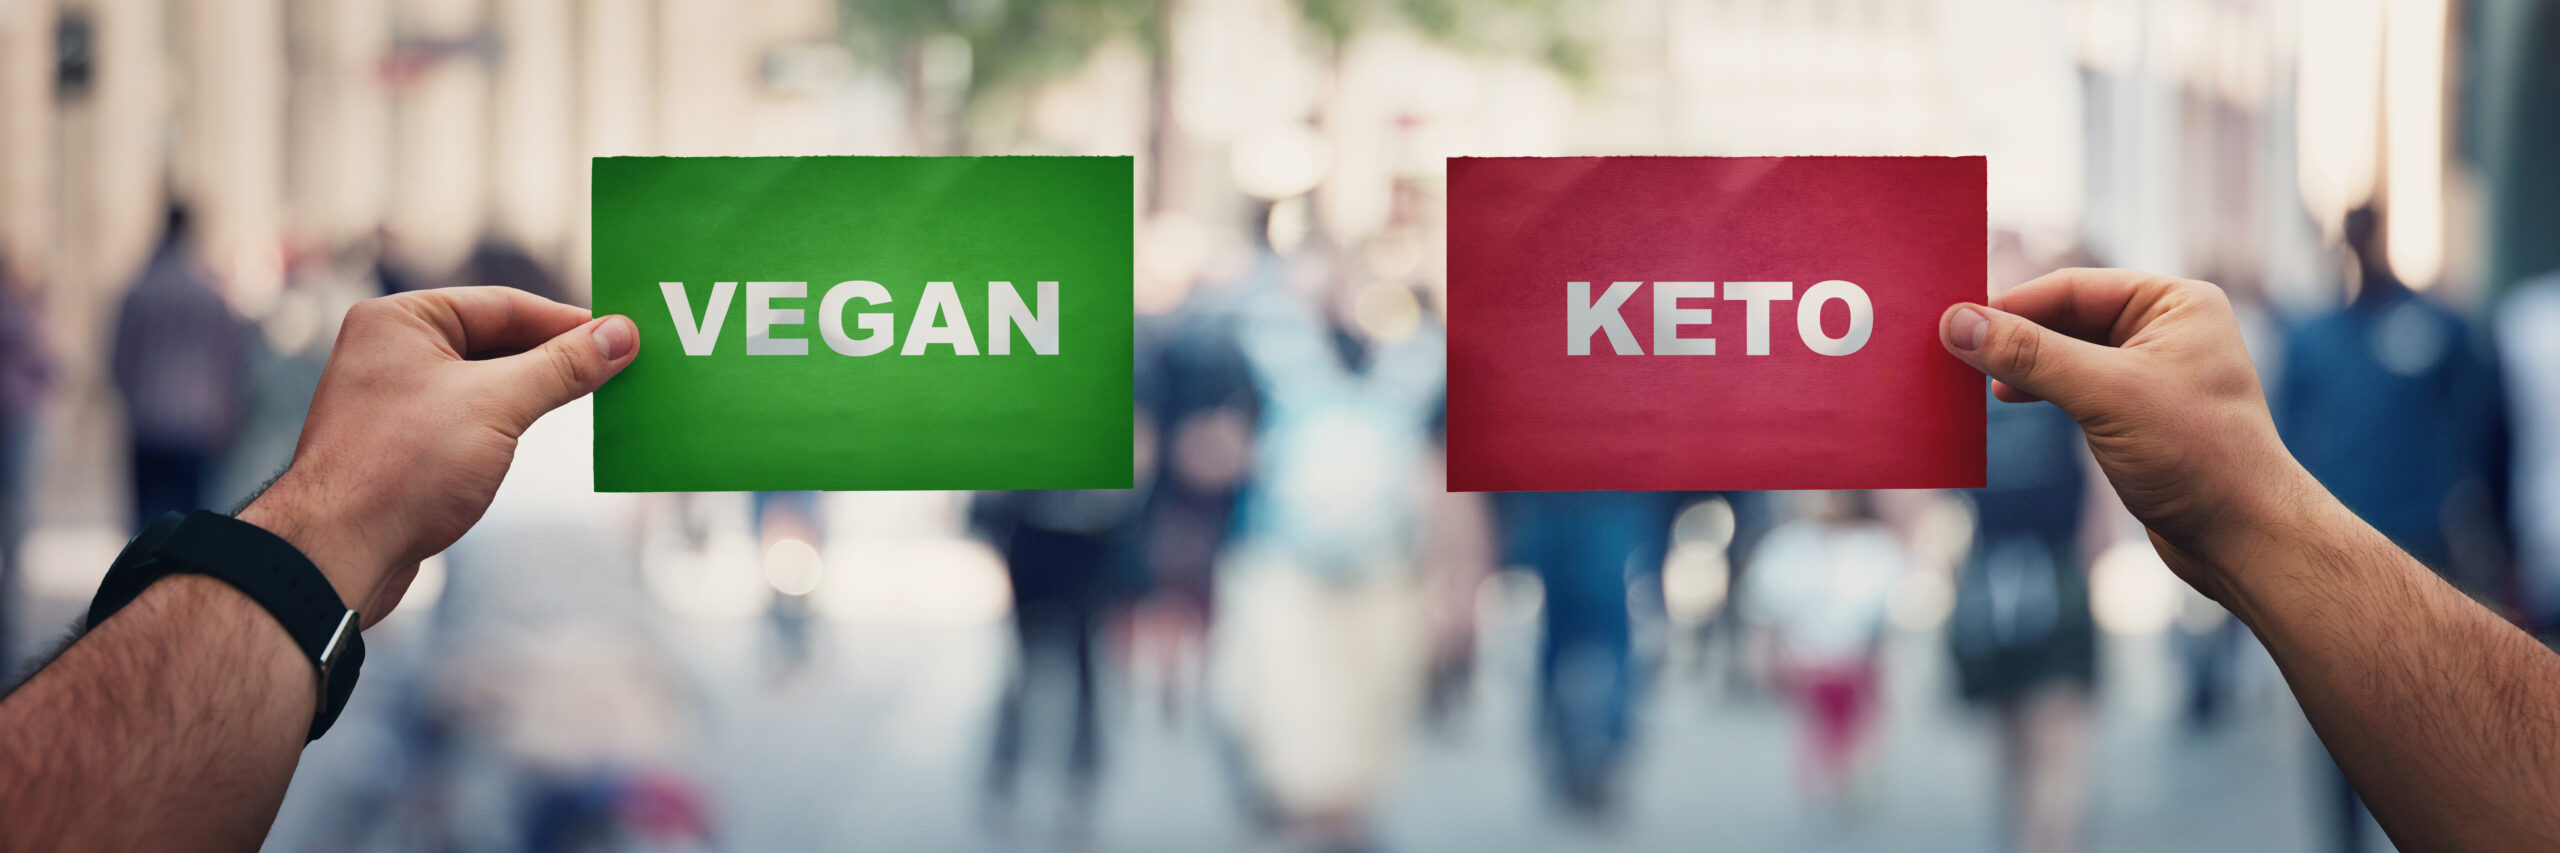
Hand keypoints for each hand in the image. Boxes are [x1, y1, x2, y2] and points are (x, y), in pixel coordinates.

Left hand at [238, 287, 637, 627]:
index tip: (623, 336)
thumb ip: (563, 366)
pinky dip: (511, 422)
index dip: (568, 322)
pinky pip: (471, 417)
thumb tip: (621, 334)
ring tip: (594, 398)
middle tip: (619, 368)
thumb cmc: (403, 467)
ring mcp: (395, 399)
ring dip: (537, 391)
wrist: (336, 553)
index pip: (504, 306)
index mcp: (400, 320)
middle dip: (556, 357)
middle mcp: (392, 351)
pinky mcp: (403, 444)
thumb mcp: (497, 405)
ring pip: (487, 382)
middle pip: (496, 340)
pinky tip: (542, 433)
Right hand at [1938, 268, 2321, 601]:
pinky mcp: (2139, 412)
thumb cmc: (2196, 456)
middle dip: (2014, 336)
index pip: (2073, 288)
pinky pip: (2076, 386)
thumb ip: (2029, 355)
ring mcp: (2153, 372)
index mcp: (2175, 303)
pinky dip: (2041, 390)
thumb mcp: (2105, 395)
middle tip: (1955, 354)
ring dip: (2023, 365)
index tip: (1954, 324)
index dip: (2011, 305)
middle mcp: (2167, 329)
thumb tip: (1957, 323)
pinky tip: (2011, 400)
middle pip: (2067, 317)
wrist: (2244, 537)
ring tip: (1977, 383)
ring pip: (2067, 353)